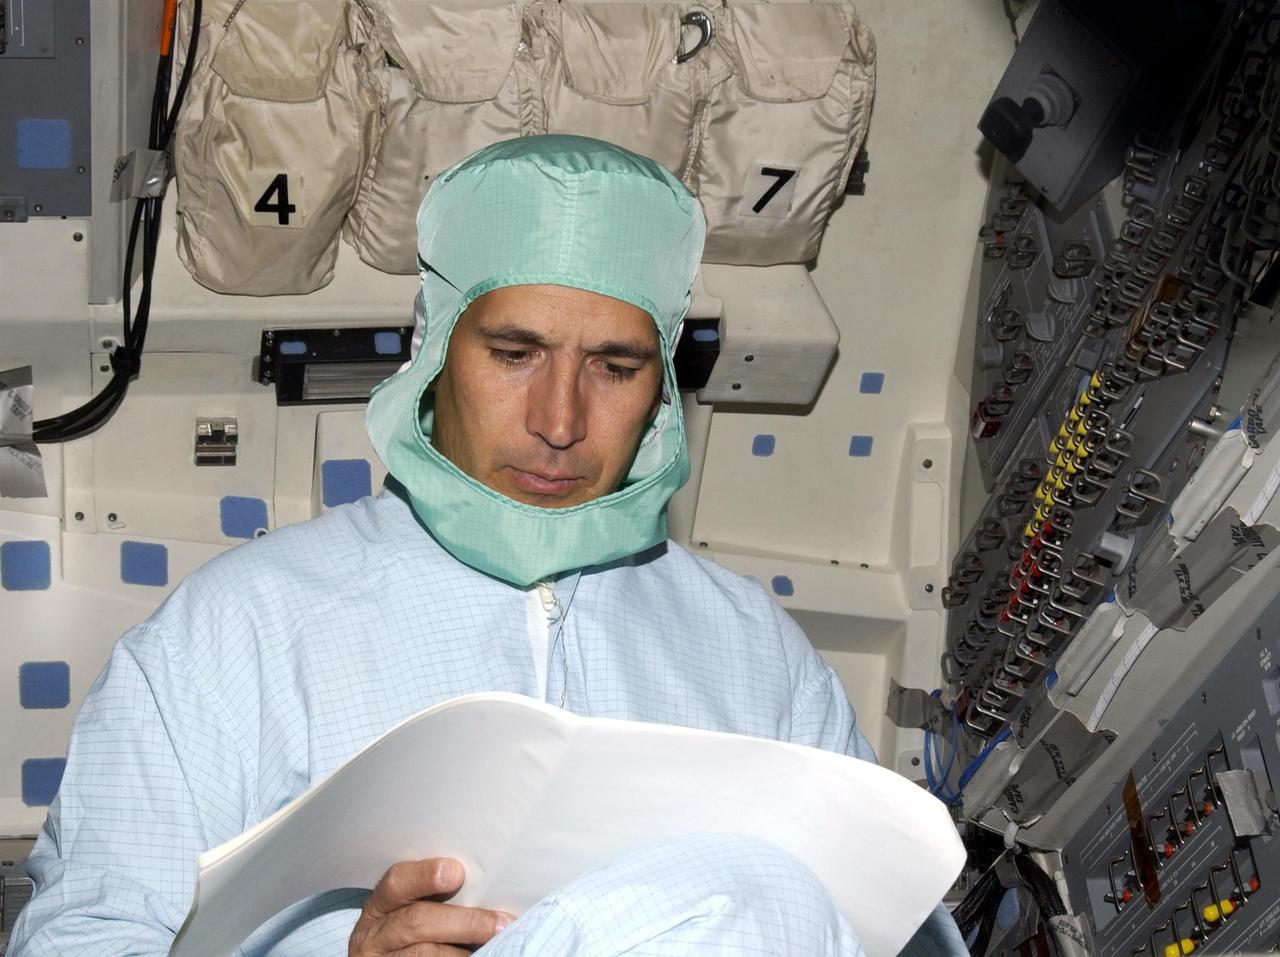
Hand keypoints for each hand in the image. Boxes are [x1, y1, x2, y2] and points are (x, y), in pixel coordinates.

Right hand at [349, 858, 514, 955]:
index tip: (457, 873)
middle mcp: (372, 936)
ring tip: (494, 945)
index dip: (424, 876)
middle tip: (501, 923)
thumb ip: (436, 897)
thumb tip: (484, 886)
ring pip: (424, 953)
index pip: (396, 883)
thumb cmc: (418, 932)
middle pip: (417, 921)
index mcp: (379, 907)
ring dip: (463, 950)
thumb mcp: (413, 911)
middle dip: (464, 922)